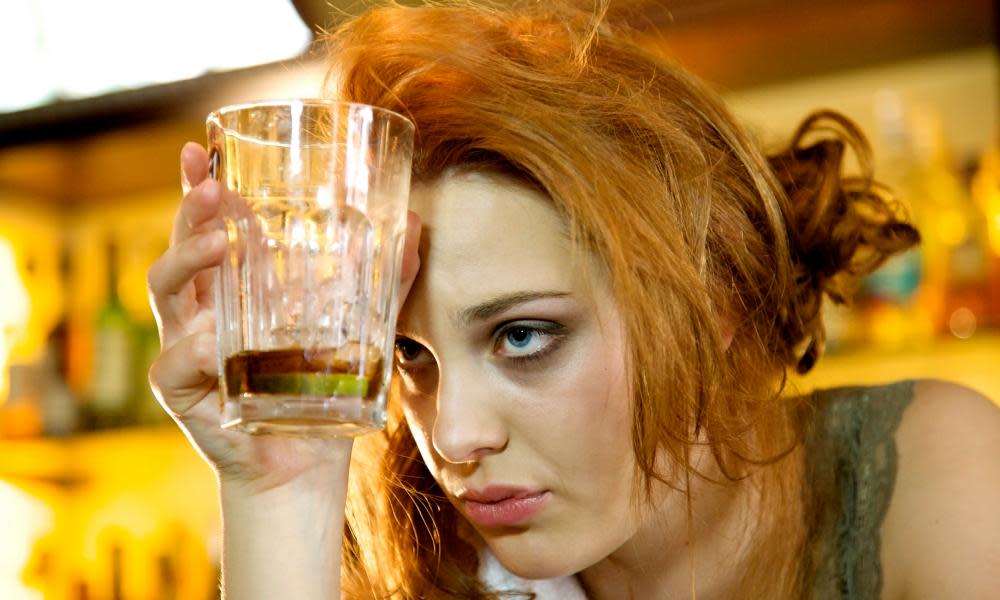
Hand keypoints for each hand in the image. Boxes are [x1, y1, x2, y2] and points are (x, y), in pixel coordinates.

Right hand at [147, 142, 421, 494]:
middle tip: (217, 187)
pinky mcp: (182, 391)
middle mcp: (202, 313)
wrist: (305, 465)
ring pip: (165, 292)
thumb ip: (383, 283)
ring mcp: (185, 348)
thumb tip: (416, 227)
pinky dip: (193, 350)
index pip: (210, 230)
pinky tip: (211, 344)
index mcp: (235, 291)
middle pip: (180, 247)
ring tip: (216, 243)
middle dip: (191, 211)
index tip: (201, 149)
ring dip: (186, 261)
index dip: (200, 189)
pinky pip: (177, 362)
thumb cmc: (320, 392)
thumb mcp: (357, 331)